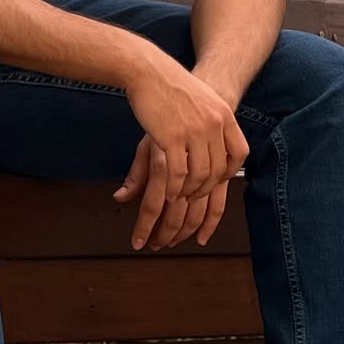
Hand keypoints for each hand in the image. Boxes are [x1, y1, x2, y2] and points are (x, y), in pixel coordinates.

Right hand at [115, 58, 247, 250]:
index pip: (239, 153)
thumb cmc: (171, 85)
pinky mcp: (172, 138)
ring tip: (180, 195)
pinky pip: (179, 173)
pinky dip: (175, 188)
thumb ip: (213, 120)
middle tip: (194, 194)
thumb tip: (217, 141)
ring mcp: (194, 132)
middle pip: (218, 168)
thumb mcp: (203, 99)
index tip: (217, 178)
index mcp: (224, 115)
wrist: (148, 71)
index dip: (230, 171)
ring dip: (190, 191)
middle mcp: (214, 124)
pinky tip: (169, 192)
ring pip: (200, 175)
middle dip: (206, 187)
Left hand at [115, 136, 233, 248]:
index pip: (152, 204)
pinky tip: (201, 237)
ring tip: (172, 242)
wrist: (204, 100)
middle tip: (155, 244)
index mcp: (164, 160)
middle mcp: (187, 167)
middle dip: (164, 235)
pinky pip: (219, 204)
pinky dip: (210, 224)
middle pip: (175, 214)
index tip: (138, 242)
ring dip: (184, 233)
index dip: (144, 228)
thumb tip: (119, 198)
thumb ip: (136, 175)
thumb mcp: (148, 146)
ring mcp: (207, 170)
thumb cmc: (173, 126)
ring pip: (197, 213)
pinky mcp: (223, 173)